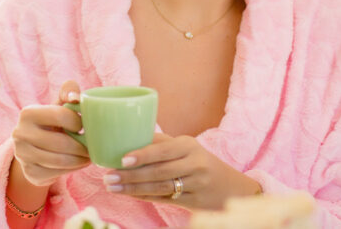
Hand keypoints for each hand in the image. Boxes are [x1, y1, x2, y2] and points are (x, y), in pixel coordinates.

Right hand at [11, 80, 90, 186]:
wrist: (34, 148)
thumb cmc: (52, 123)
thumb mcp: (58, 106)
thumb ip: (68, 92)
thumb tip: (75, 97)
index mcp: (28, 113)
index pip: (60, 115)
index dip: (77, 122)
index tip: (83, 126)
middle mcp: (20, 133)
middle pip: (61, 142)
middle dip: (81, 146)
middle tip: (92, 147)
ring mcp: (23, 155)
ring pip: (59, 160)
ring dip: (80, 159)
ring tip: (88, 155)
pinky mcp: (30, 173)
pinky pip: (56, 173)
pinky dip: (72, 169)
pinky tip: (78, 163)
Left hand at [102, 133, 260, 209]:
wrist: (231, 187)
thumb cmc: (199, 161)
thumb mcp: (185, 147)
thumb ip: (160, 143)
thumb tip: (126, 139)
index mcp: (189, 145)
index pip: (162, 150)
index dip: (142, 155)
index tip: (121, 159)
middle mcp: (195, 164)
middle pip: (159, 171)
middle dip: (131, 175)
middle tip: (109, 177)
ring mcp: (196, 184)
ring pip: (160, 187)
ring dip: (133, 188)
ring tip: (113, 187)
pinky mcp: (195, 202)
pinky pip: (165, 199)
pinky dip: (145, 197)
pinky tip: (129, 194)